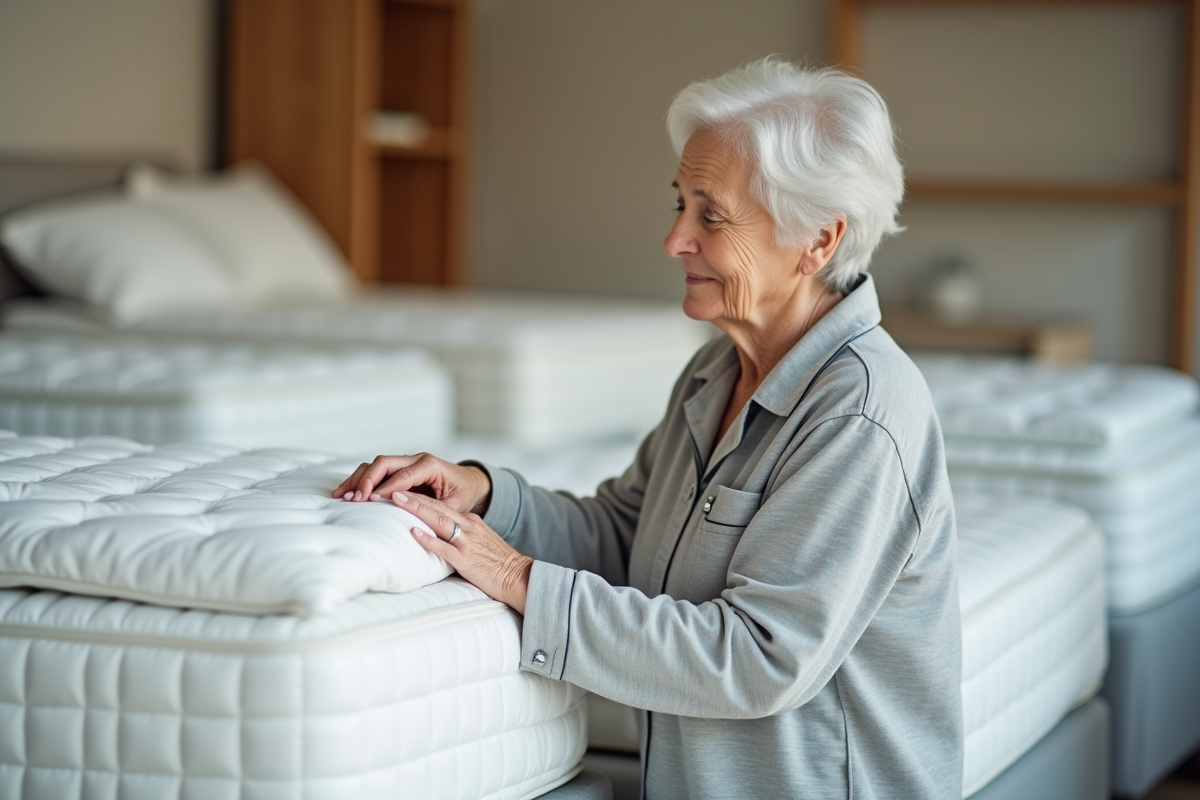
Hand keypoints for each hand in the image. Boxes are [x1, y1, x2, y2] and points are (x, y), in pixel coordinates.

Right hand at [332, 453, 491, 514]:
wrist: (469, 483)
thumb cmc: (463, 494)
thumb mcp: (455, 504)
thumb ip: (435, 508)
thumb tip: (412, 513)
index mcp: (431, 465)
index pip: (404, 475)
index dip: (386, 488)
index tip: (370, 500)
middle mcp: (416, 459)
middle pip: (384, 462)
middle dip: (366, 480)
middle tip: (353, 499)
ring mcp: (406, 462)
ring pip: (376, 464)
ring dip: (357, 479)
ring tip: (341, 496)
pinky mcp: (399, 469)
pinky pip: (376, 471)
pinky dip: (360, 480)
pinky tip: (347, 492)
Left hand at [392, 490, 531, 613]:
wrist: (519, 577)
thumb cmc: (498, 563)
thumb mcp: (480, 541)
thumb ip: (461, 535)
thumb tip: (437, 535)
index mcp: (471, 522)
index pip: (442, 505)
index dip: (420, 497)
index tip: (401, 490)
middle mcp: (469, 527)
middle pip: (438, 507)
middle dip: (414, 497)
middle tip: (392, 488)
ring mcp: (468, 543)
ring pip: (440, 521)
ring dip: (417, 509)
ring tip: (398, 501)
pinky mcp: (467, 560)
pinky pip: (445, 548)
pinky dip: (429, 539)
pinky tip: (415, 533)